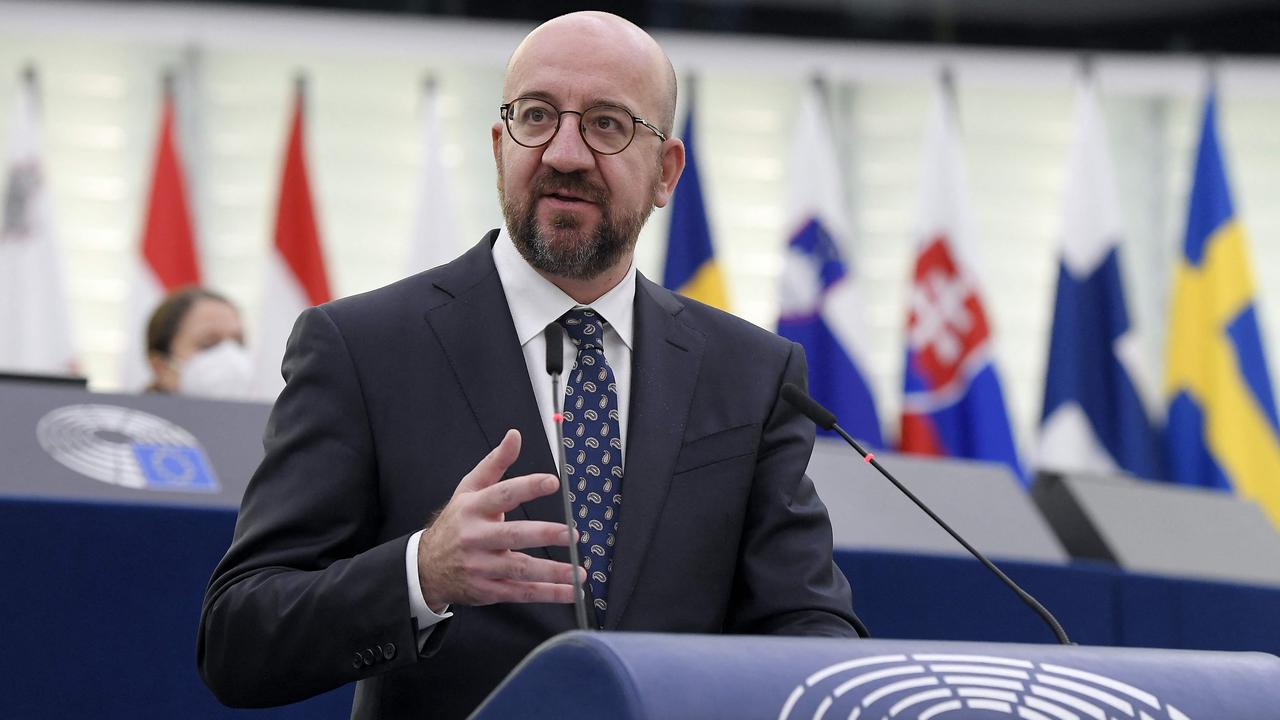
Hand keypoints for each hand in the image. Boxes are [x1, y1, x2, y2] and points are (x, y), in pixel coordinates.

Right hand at [417, 429, 583, 609]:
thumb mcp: (469, 488)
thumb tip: (515, 435)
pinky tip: (570, 592)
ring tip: (579, 572)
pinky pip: (520, 592)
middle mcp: (476, 537)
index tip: (553, 481)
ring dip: (552, 572)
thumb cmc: (456, 522)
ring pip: (519, 569)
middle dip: (544, 534)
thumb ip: (495, 463)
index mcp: (473, 508)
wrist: (426, 567)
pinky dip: (547, 594)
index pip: (502, 494)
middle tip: (572, 534)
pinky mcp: (488, 589)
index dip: (528, 487)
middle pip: (513, 535)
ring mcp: (481, 566)